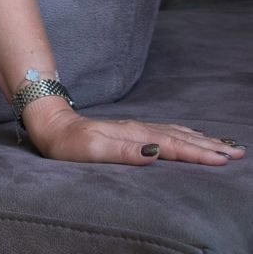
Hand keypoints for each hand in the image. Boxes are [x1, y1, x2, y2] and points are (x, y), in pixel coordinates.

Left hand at [24, 100, 246, 165]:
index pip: (172, 146)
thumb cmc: (68, 144)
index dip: (199, 154)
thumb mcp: (91, 150)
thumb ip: (123, 152)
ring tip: (225, 145)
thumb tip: (154, 153)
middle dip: (210, 146)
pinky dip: (185, 134)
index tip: (224, 159)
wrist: (50, 124)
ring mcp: (135, 129)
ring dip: (201, 140)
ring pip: (176, 133)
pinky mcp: (131, 131)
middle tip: (238, 152)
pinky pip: (166, 132)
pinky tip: (190, 136)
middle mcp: (138, 130)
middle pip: (181, 137)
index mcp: (133, 136)